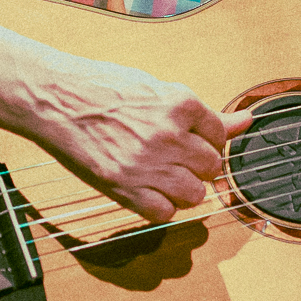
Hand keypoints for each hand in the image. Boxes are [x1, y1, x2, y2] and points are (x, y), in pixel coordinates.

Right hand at [28, 59, 253, 223]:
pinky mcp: (125, 187)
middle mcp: (169, 135)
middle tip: (177, 157)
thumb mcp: (157, 88)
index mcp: (180, 103)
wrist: (54, 98)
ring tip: (163, 174)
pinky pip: (164, 213)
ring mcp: (148, 164)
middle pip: (212, 167)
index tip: (193, 140)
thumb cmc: (102, 88)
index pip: (221, 135)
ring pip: (195, 194)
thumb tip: (247, 121)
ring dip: (184, 188)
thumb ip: (203, 114)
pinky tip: (148, 189)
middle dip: (199, 165)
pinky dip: (161, 206)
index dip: (208, 140)